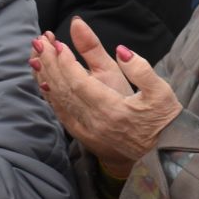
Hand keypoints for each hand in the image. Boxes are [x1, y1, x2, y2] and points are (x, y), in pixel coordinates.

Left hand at [31, 22, 181, 178]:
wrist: (160, 157)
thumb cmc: (162, 121)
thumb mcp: (160, 92)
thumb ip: (141, 69)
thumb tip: (121, 50)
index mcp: (113, 110)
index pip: (80, 83)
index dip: (66, 63)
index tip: (57, 43)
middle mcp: (95, 123)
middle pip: (64, 89)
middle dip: (50, 64)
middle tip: (39, 42)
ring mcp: (87, 131)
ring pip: (59, 101)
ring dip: (45, 77)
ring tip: (35, 56)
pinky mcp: (84, 136)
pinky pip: (61, 113)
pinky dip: (50, 96)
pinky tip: (43, 82)